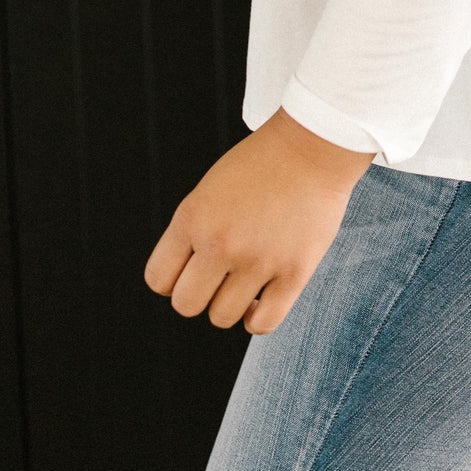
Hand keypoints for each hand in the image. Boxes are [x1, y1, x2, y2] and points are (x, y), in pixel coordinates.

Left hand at [143, 108, 375, 333]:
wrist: (312, 146)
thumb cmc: (260, 166)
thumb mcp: (210, 190)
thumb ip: (193, 232)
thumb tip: (185, 281)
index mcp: (192, 218)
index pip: (158, 279)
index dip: (173, 279)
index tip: (192, 268)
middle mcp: (220, 243)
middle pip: (186, 305)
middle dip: (199, 295)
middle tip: (219, 276)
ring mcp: (258, 260)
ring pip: (222, 317)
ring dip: (230, 305)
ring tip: (245, 282)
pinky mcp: (294, 272)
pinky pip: (263, 324)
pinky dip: (256, 320)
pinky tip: (262, 299)